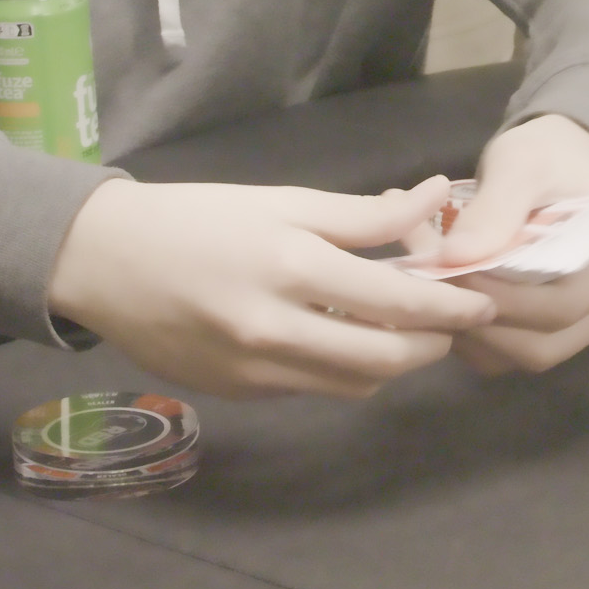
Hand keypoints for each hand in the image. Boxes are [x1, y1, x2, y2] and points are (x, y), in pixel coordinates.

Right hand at [47, 176, 497, 398]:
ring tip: (404, 328)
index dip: (451, 307)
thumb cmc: (202, 217)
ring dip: (391, 362)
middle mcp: (275, 328)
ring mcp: (253, 370)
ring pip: (353, 384)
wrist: (105, 260)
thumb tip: (434, 194)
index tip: (483, 301)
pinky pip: (312, 389)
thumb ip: (366, 213)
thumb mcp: (286, 200)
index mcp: (292, 267)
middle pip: (385, 359)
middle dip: (432, 344)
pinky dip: (343, 368)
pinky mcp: (237, 393)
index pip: (397, 302)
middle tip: (451, 321)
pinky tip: (347, 336)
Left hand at [428, 115, 588, 374]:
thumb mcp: (521, 162)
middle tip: (434, 289)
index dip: (503, 300)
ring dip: (474, 334)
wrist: (563, 162)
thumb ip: (494, 208)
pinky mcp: (565, 330)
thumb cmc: (548, 156)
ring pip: (529, 354)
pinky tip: (451, 302)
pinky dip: (477, 338)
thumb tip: (455, 258)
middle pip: (548, 341)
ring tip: (436, 293)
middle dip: (483, 321)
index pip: (564, 304)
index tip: (452, 274)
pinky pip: (517, 353)